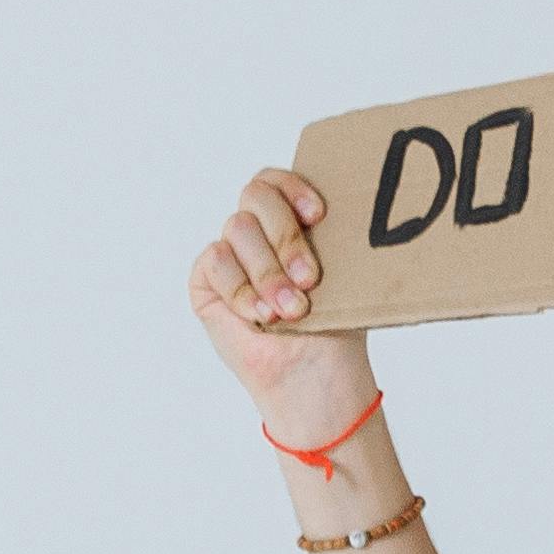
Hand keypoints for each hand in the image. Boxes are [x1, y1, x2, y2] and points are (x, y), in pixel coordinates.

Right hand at [188, 166, 386, 448]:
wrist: (314, 374)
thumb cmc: (333, 325)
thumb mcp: (341, 272)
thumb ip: (331, 233)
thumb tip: (346, 202)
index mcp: (289, 218)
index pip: (276, 179)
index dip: (293, 188)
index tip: (319, 215)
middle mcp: (257, 229)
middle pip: (256, 195)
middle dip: (286, 236)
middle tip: (309, 279)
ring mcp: (230, 252)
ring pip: (238, 228)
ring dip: (268, 272)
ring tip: (292, 310)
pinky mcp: (206, 279)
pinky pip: (217, 261)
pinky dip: (242, 290)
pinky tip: (261, 317)